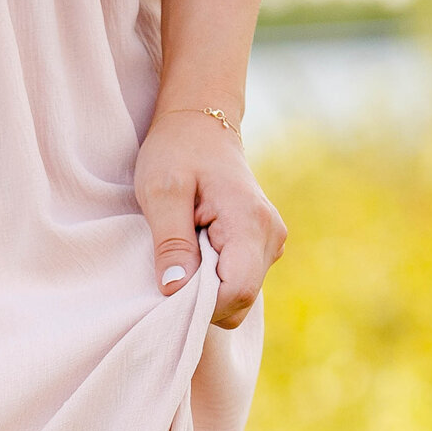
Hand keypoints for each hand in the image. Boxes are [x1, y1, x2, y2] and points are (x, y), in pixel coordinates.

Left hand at [135, 107, 283, 330]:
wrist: (201, 126)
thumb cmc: (177, 152)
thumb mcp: (161, 192)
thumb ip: (171, 241)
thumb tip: (174, 289)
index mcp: (250, 223)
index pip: (236, 292)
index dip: (200, 305)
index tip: (167, 288)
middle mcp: (270, 237)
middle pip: (238, 301)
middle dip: (200, 301)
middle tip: (167, 268)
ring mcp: (269, 243)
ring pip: (238, 296)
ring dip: (204, 290)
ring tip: (179, 253)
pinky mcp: (259, 246)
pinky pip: (236, 282)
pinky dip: (210, 281)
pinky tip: (190, 254)